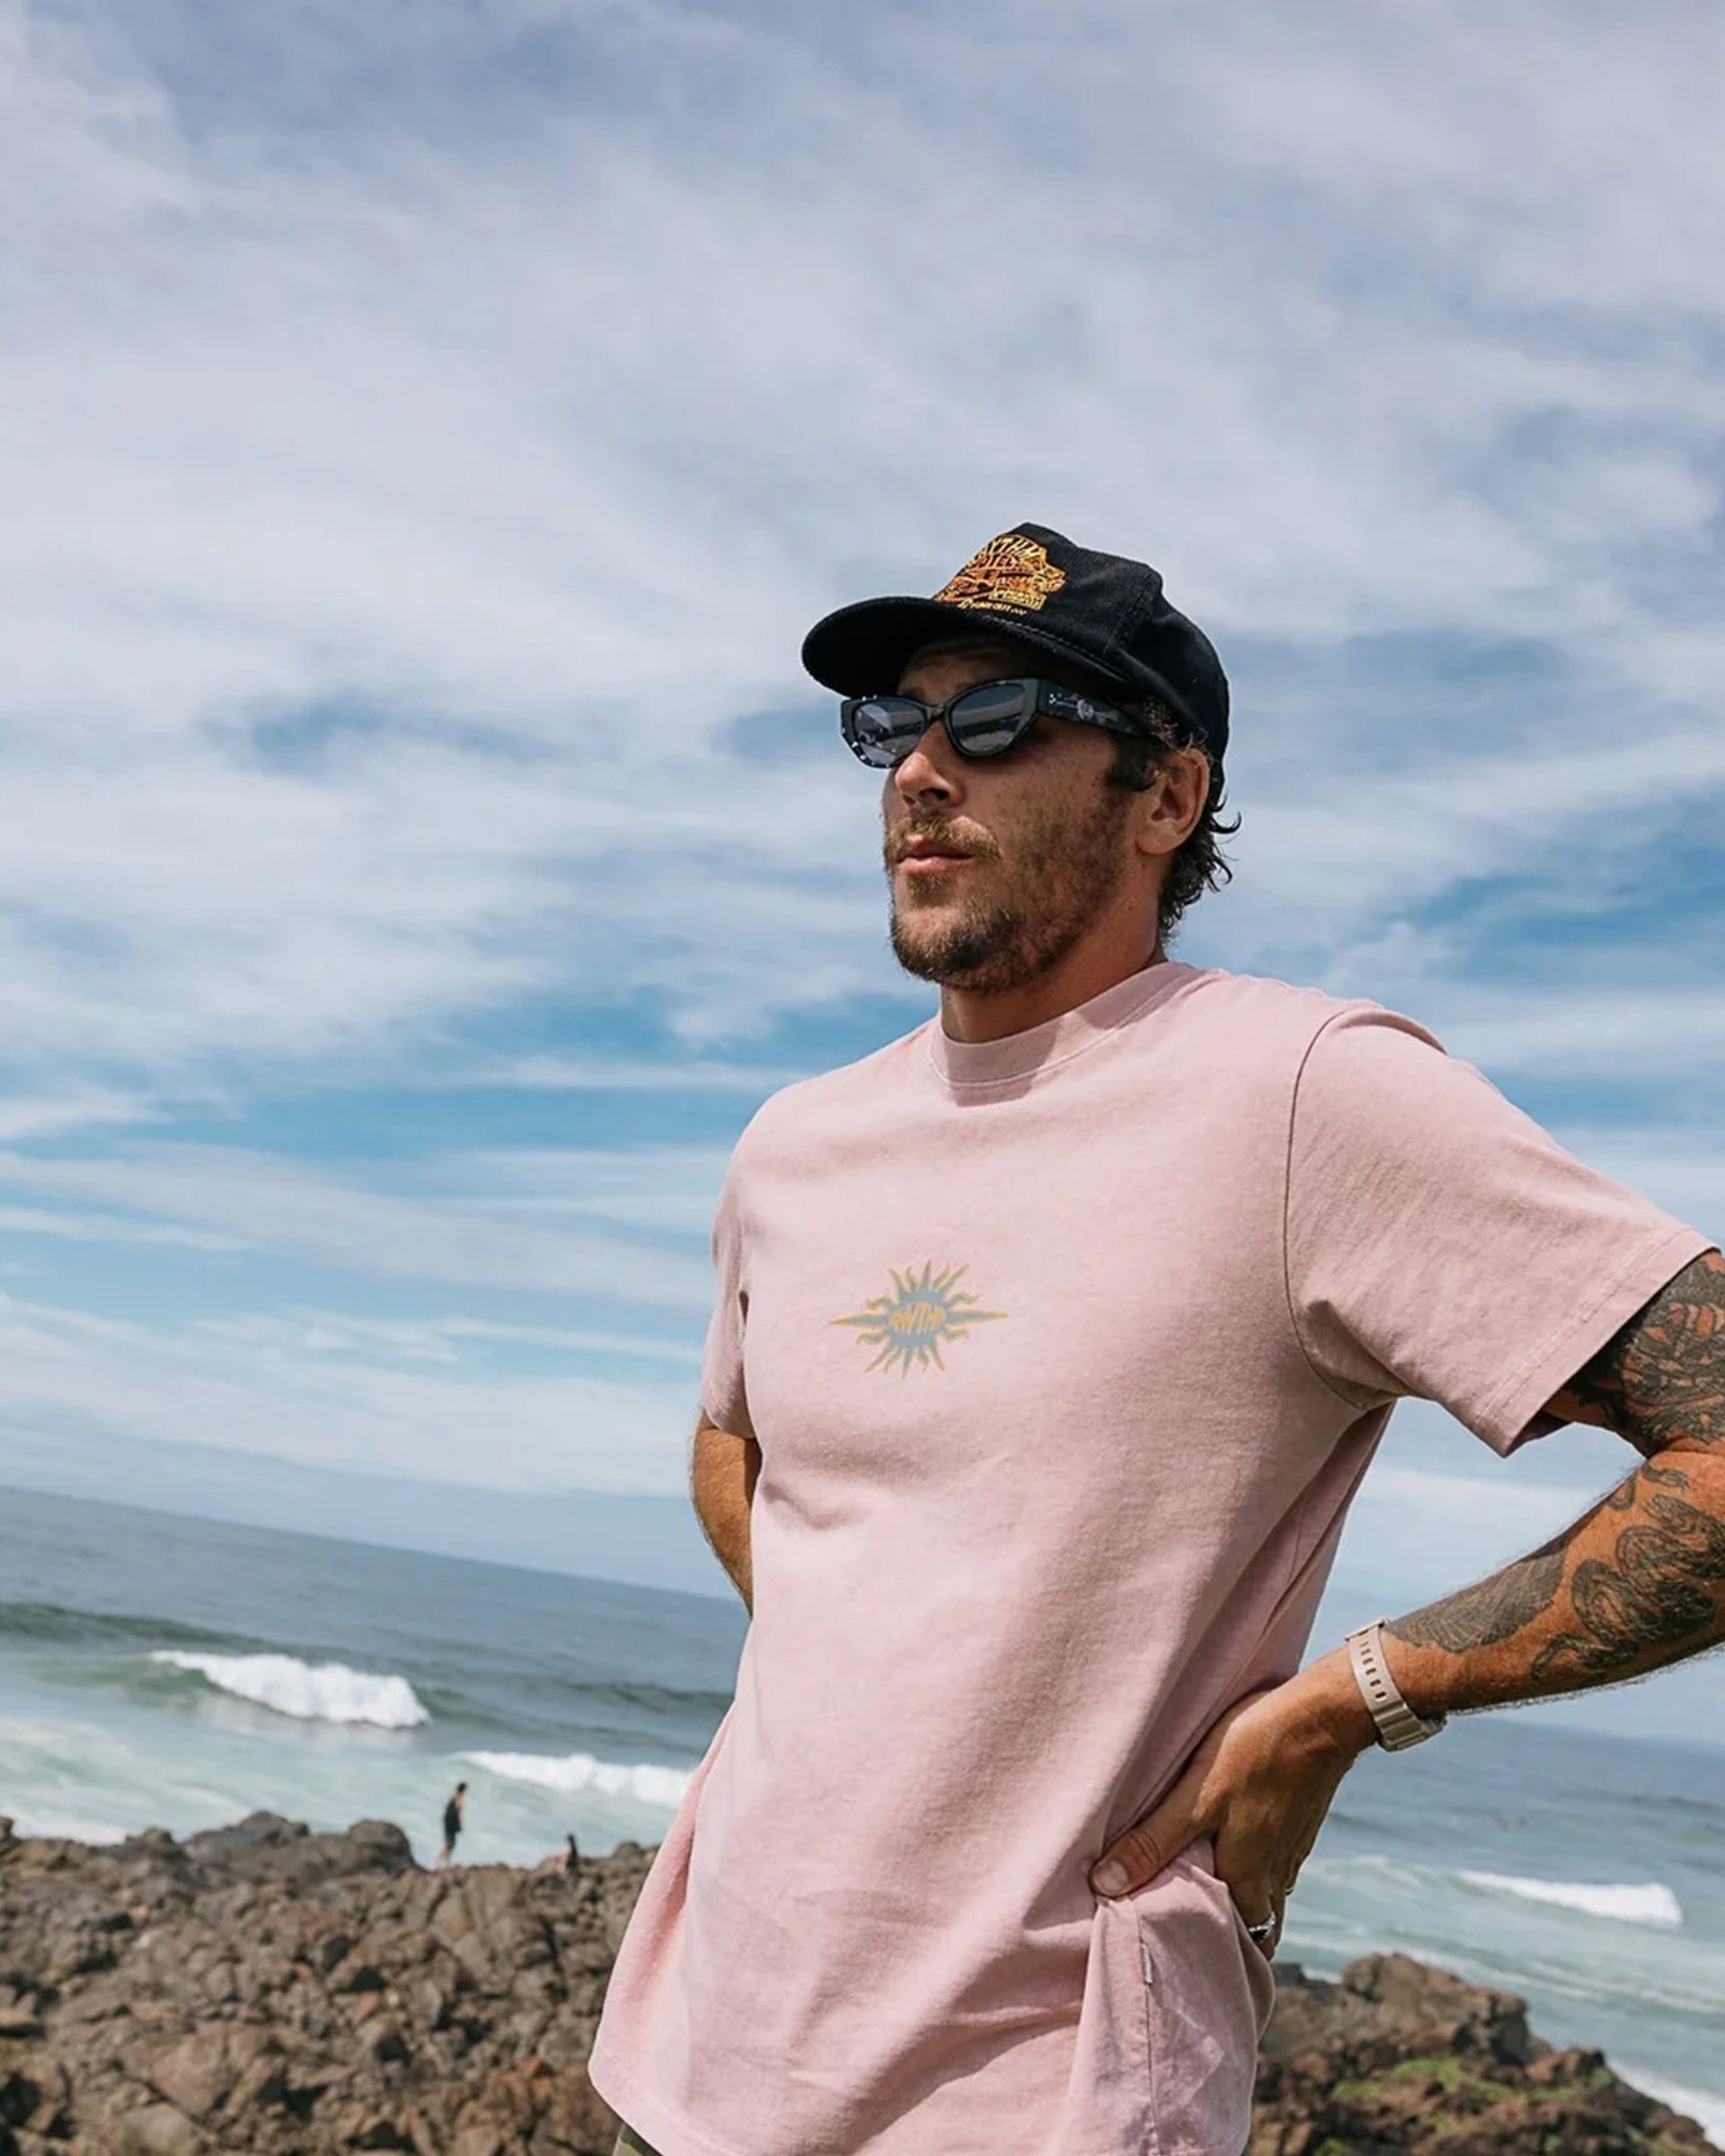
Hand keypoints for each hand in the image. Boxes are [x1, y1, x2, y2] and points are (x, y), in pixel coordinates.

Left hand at [1087, 1650, 1374, 1954]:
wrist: (1322, 1717)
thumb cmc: (1255, 1753)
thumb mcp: (1196, 1798)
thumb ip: (1152, 1843)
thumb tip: (1104, 1887)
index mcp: (1249, 1880)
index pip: (1237, 1945)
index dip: (1213, 1956)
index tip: (1185, 1965)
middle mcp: (1275, 1876)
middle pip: (1255, 1926)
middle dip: (1228, 1938)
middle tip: (1191, 1940)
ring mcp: (1291, 1850)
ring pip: (1266, 1896)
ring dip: (1241, 1905)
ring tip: (1204, 1902)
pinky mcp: (1297, 1824)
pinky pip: (1274, 1865)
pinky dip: (1254, 1871)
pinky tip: (1232, 1850)